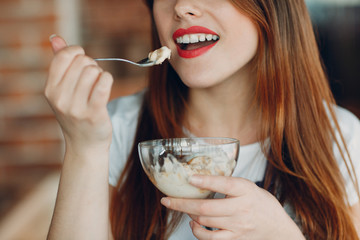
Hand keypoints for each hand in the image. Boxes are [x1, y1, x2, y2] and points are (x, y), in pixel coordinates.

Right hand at [45, 35, 113, 154]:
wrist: (85, 145)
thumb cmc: (76, 114)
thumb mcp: (62, 91)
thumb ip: (59, 63)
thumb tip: (55, 38)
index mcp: (50, 90)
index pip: (64, 56)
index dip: (77, 52)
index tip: (83, 59)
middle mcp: (60, 98)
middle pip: (82, 62)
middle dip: (91, 65)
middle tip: (93, 78)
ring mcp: (76, 107)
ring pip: (94, 71)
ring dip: (101, 74)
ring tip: (99, 85)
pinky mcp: (94, 113)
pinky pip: (104, 83)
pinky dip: (108, 79)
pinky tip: (106, 84)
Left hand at [161, 175, 304, 239]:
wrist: (277, 228)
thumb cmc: (261, 203)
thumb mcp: (249, 187)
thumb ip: (228, 183)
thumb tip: (200, 178)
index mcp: (246, 190)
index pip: (224, 184)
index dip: (205, 181)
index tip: (189, 178)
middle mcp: (242, 209)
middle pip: (207, 208)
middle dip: (182, 204)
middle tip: (167, 200)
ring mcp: (238, 226)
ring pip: (205, 222)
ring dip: (189, 215)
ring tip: (183, 209)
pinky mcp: (235, 239)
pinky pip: (211, 238)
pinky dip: (197, 231)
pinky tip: (193, 224)